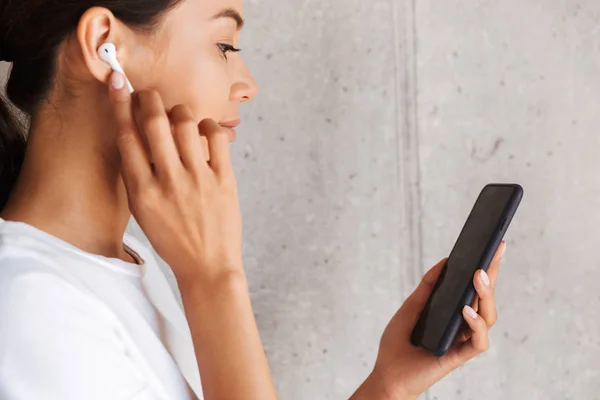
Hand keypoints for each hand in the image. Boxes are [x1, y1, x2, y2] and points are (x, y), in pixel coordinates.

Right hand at [108, 71, 243, 281]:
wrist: (207, 266)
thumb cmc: (173, 239)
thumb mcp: (143, 212)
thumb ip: (137, 176)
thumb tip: (135, 134)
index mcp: (142, 190)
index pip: (127, 136)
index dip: (121, 103)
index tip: (118, 82)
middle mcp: (168, 181)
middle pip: (155, 121)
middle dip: (150, 98)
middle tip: (151, 96)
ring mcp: (198, 179)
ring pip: (185, 122)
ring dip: (180, 112)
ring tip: (180, 118)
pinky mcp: (224, 179)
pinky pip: (216, 137)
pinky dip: (208, 126)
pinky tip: (204, 132)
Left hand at [372, 241, 505, 398]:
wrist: (387, 372)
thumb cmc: (398, 342)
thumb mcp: (411, 306)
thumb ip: (428, 286)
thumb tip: (445, 261)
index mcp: (454, 311)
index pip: (475, 287)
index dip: (488, 267)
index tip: (496, 245)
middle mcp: (463, 324)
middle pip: (486, 298)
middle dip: (492, 275)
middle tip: (491, 254)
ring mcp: (463, 339)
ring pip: (489, 317)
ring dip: (486, 295)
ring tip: (478, 276)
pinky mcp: (460, 356)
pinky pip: (479, 341)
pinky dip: (475, 324)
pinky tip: (466, 310)